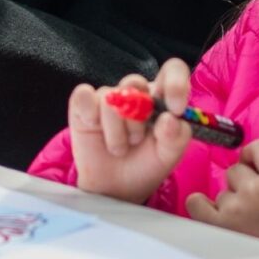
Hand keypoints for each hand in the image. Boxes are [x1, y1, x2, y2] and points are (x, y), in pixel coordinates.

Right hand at [68, 62, 195, 203]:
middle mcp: (135, 93)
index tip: (175, 108)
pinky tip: (93, 127)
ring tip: (119, 148)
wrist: (115, 189)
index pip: (172, 70)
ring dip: (115, 131)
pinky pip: (83, 95)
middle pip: (135, 82)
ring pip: (110, 97)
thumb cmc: (145, 166)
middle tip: (137, 141)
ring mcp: (108, 98)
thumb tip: (170, 118)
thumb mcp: (168, 156)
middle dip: (137, 118)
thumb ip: (176, 137)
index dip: (175, 83)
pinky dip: (89, 113)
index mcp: (161, 98)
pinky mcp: (83, 106)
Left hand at [186, 140, 258, 243]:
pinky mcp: (215, 225)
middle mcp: (254, 190)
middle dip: (243, 181)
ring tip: (245, 221)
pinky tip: (216, 217)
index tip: (256, 169)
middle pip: (236, 168)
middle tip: (254, 203)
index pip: (258, 146)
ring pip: (221, 189)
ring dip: (229, 200)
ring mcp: (233, 207)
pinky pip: (196, 202)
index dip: (256, 156)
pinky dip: (203, 207)